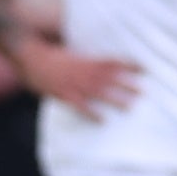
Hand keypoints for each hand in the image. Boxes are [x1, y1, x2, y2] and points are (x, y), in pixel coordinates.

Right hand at [14, 36, 141, 117]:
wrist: (30, 56)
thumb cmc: (51, 55)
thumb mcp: (73, 54)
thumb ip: (88, 61)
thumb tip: (103, 64)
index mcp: (88, 60)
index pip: (114, 62)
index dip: (130, 65)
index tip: (146, 69)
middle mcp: (85, 72)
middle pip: (112, 78)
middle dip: (129, 85)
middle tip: (144, 92)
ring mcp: (75, 84)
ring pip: (100, 93)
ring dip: (117, 100)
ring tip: (131, 107)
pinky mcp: (64, 94)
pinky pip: (81, 106)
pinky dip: (92, 113)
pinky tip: (103, 121)